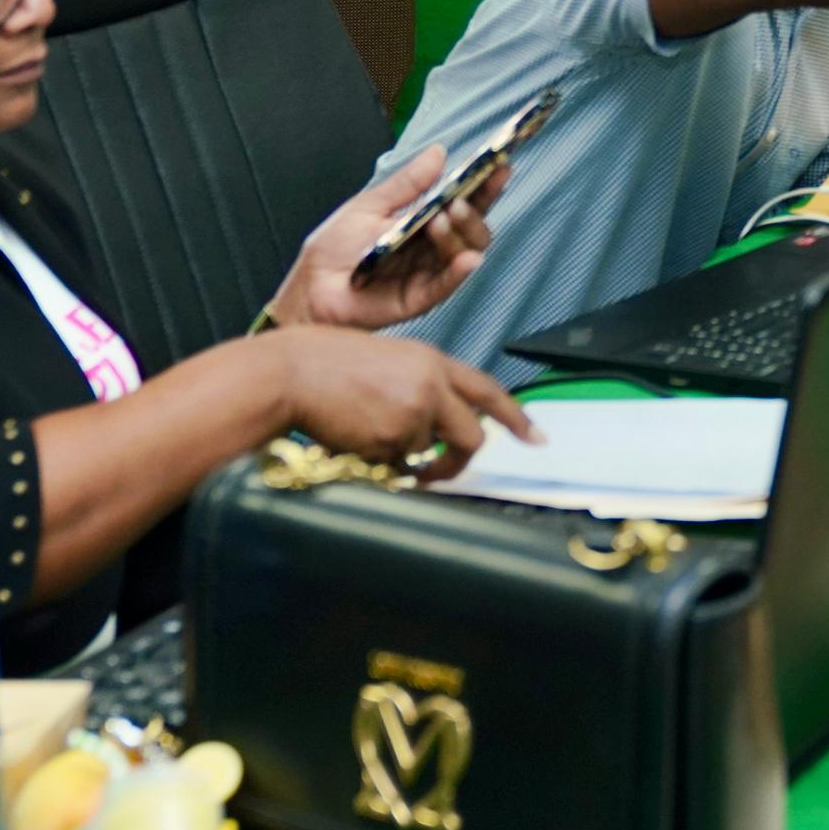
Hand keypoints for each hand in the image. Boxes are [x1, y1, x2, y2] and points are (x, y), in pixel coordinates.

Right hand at [262, 326, 535, 477]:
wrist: (291, 372)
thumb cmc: (327, 363)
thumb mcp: (387, 359)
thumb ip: (420, 383)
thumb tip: (436, 421)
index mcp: (432, 360)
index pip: (488, 391)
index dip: (516, 417)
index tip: (536, 438)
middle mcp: (431, 386)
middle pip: (472, 436)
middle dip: (459, 460)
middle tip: (441, 470)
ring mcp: (413, 414)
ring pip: (425, 454)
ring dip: (403, 455)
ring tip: (365, 431)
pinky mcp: (391, 440)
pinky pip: (396, 465)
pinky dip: (379, 461)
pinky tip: (353, 437)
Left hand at [271, 139, 513, 331]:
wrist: (309, 287)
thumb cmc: (334, 249)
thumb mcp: (369, 205)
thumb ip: (407, 184)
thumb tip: (439, 152)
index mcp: (424, 221)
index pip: (465, 201)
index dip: (486, 185)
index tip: (500, 164)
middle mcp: (433, 247)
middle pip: (474, 228)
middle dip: (475, 210)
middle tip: (459, 200)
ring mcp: (428, 273)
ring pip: (465, 253)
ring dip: (460, 234)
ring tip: (443, 220)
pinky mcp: (418, 298)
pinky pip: (446, 285)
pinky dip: (459, 271)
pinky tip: (466, 259)